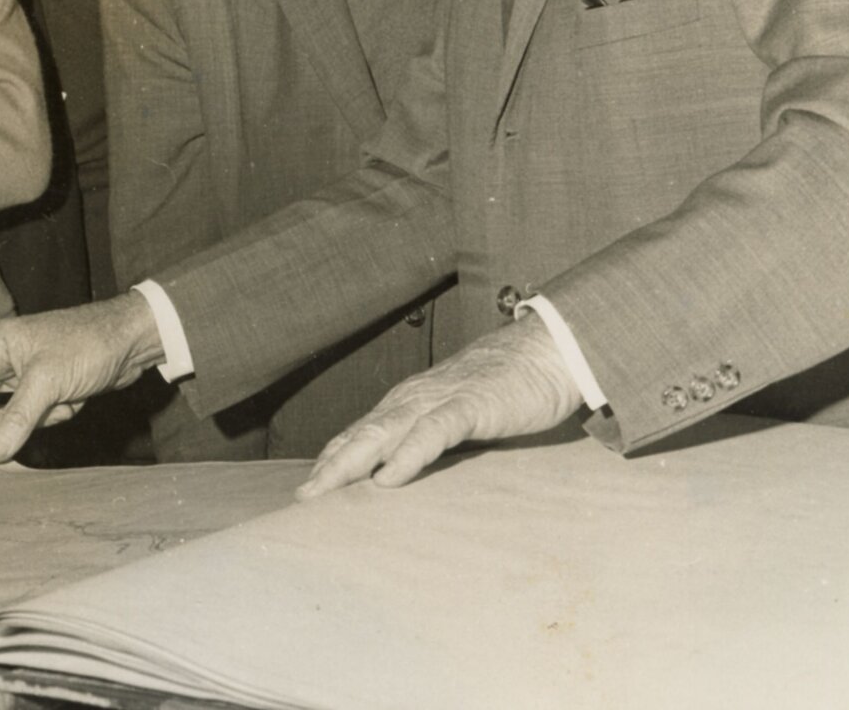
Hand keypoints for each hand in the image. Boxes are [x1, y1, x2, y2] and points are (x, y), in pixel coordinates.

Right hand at [0, 294, 167, 462]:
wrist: (133, 340)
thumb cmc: (89, 343)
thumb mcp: (48, 381)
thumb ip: (16, 418)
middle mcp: (7, 359)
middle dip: (1, 423)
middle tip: (9, 442)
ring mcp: (28, 375)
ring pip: (12, 414)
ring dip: (35, 419)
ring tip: (60, 404)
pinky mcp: (48, 388)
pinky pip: (35, 415)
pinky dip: (52, 416)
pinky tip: (73, 402)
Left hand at [298, 312, 581, 498]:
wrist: (546, 350)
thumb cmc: (504, 386)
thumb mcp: (457, 415)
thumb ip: (430, 438)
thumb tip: (406, 471)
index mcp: (409, 403)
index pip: (360, 433)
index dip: (332, 459)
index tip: (307, 489)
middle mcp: (414, 399)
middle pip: (361, 435)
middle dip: (329, 466)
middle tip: (302, 497)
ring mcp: (439, 400)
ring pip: (384, 432)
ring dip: (351, 461)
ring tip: (325, 489)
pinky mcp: (469, 406)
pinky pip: (432, 432)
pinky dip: (408, 454)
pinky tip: (388, 478)